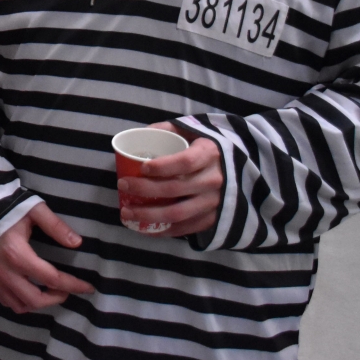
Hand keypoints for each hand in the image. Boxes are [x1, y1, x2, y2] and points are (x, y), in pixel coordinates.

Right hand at [0, 203, 93, 312]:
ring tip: (48, 292)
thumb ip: (55, 226)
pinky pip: (5, 300)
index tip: (88, 287)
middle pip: (35, 300)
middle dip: (56, 298)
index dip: (73, 285)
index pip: (51, 278)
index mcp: (18, 255)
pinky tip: (28, 289)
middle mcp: (5, 272)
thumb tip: (77, 243)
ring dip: (37, 303)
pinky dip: (20, 301)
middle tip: (66, 289)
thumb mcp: (33, 210)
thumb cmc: (5, 208)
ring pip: (19, 305)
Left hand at [118, 121, 222, 236]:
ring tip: (126, 212)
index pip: (185, 162)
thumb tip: (137, 134)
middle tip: (122, 185)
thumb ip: (166, 129)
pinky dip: (163, 230)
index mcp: (209, 154)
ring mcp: (214, 202)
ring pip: (178, 213)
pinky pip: (186, 228)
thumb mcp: (190, 130)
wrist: (236, 167)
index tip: (141, 167)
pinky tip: (144, 227)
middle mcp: (214, 180)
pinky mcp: (213, 219)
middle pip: (176, 189)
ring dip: (148, 215)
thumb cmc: (203, 146)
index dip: (162, 167)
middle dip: (144, 189)